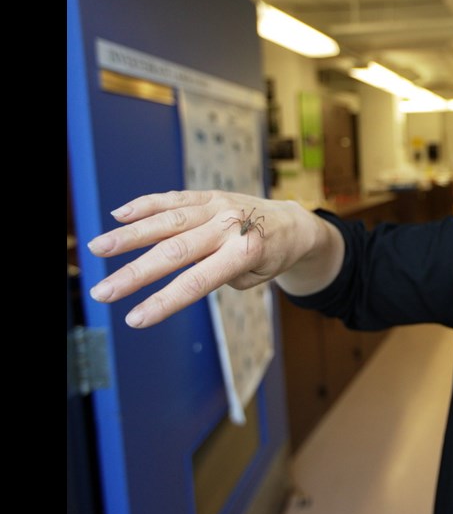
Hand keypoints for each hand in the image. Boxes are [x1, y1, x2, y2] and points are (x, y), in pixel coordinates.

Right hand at [87, 190, 330, 328]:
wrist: (293, 222)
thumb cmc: (271, 257)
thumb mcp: (255, 277)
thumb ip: (220, 275)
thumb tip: (181, 270)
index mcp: (244, 253)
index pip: (197, 282)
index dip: (164, 302)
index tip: (135, 319)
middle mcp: (229, 226)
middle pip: (174, 252)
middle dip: (135, 274)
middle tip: (102, 292)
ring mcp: (218, 206)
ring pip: (168, 220)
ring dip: (129, 235)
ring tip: (97, 249)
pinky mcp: (210, 194)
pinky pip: (174, 198)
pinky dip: (146, 205)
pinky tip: (119, 215)